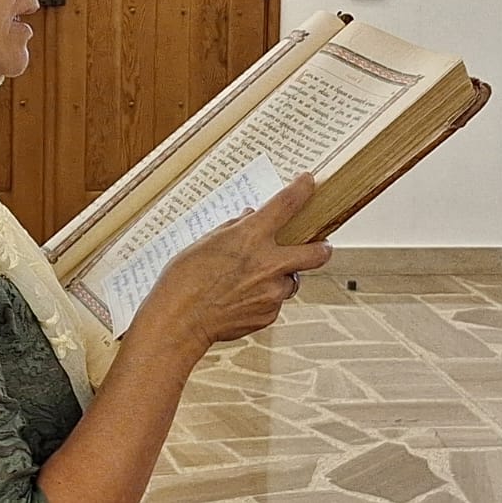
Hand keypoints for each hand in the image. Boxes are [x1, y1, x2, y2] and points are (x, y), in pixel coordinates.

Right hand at [139, 172, 331, 352]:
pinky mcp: (268, 314)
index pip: (287, 204)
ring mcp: (271, 292)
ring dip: (281, 277)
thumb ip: (234, 228)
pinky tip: (241, 298)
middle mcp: (268, 263)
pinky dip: (264, 298)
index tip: (308, 183)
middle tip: (322, 246)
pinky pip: (275, 302)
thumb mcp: (206, 242)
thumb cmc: (184, 280)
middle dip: (321, 248)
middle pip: (316, 253)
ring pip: (291, 281)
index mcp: (251, 237)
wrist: (179, 319)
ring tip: (255, 281)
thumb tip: (249, 218)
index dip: (302, 189)